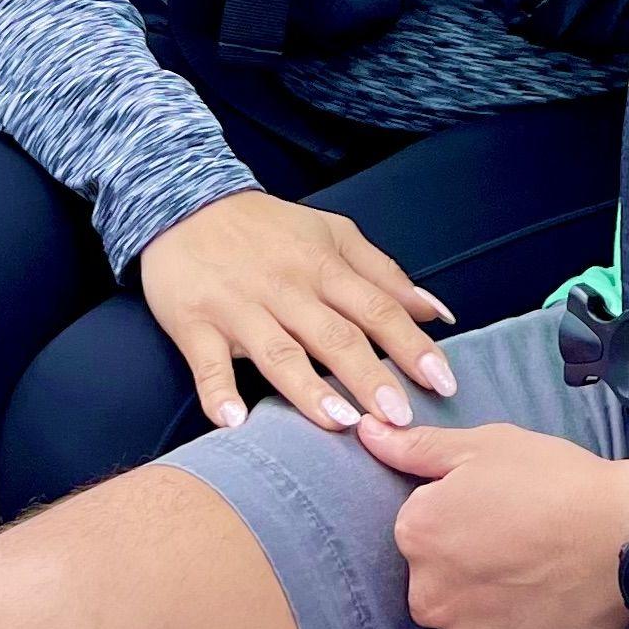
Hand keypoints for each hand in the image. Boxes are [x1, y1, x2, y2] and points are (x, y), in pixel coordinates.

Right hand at [136, 192, 458, 436]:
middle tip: (400, 418)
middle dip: (370, 376)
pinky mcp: (195, 324)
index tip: (442, 383)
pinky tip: (234, 423)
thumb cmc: (271, 230)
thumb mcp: (333, 235)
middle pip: (334, 335)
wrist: (186, 204)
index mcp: (324, 265)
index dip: (411, 345)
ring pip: (278, 351)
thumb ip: (385, 275)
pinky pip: (207, 364)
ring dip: (308, 389)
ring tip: (340, 423)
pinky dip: (218, 394)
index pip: (376, 307)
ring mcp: (240, 308)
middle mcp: (287, 288)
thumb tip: (438, 313)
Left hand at [366, 420, 628, 628]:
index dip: (459, 520)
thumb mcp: (486, 446)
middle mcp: (428, 596)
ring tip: (536, 578)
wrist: (627, 535)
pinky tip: (545, 609)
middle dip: (467, 570)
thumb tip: (365, 432)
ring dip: (489, 609)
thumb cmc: (556, 481)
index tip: (498, 512)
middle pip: (437, 585)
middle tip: (519, 547)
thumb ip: (417, 447)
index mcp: (416, 536)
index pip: (420, 533)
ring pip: (465, 625)